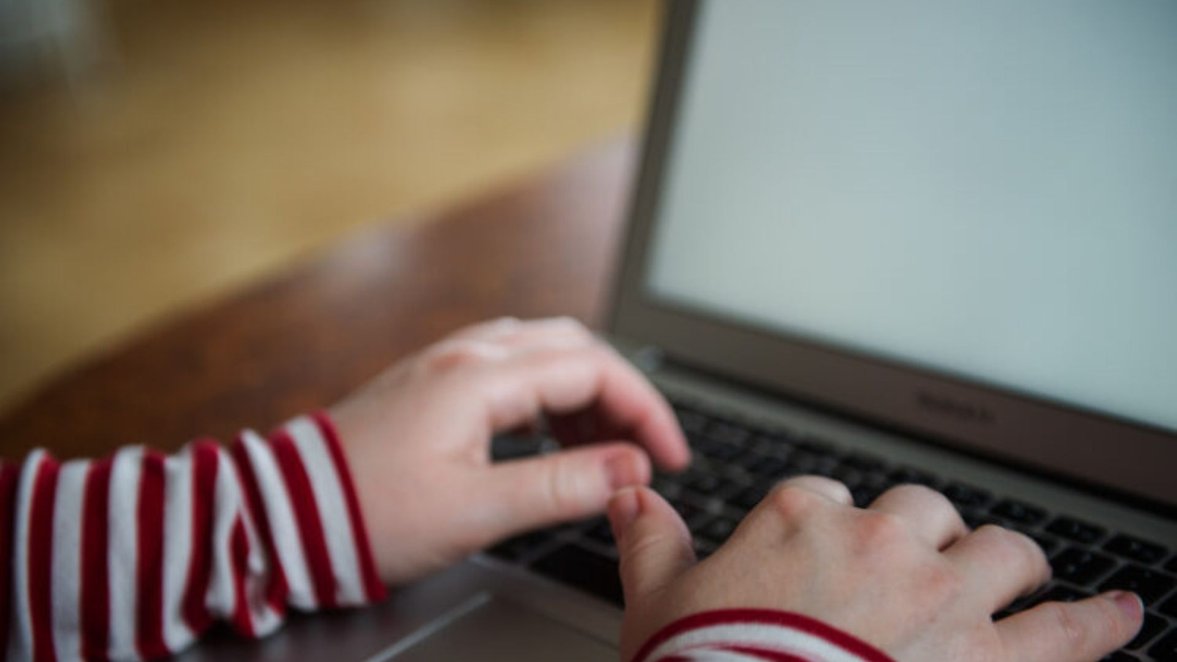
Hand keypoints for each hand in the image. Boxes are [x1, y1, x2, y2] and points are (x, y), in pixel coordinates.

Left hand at [330, 317, 689, 583]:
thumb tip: (630, 469)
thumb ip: (561, 486)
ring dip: (587, 392)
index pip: (594, 368)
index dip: (645, 410)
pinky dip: (550, 395)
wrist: (286, 512)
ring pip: (543, 353)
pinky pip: (511, 368)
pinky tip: (554, 434)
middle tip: (645, 451)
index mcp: (481, 377)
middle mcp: (467, 354)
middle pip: (574, 349)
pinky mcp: (434, 382)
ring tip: (607, 447)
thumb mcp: (475, 510)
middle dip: (622, 395)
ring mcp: (447, 363)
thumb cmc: (370, 512)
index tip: (670, 456)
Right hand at [609, 477, 1143, 660]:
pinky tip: (1120, 612)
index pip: (829, 498)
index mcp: (801, 518)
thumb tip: (627, 494)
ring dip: (1009, 563)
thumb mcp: (657, 599)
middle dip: (925, 535)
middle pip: (922, 512)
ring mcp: (940, 596)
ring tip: (1016, 574)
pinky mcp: (986, 656)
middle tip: (922, 562)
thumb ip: (648, 538)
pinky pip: (1065, 632)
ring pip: (1000, 552)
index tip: (825, 556)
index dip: (831, 526)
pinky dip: (1098, 621)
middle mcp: (879, 543)